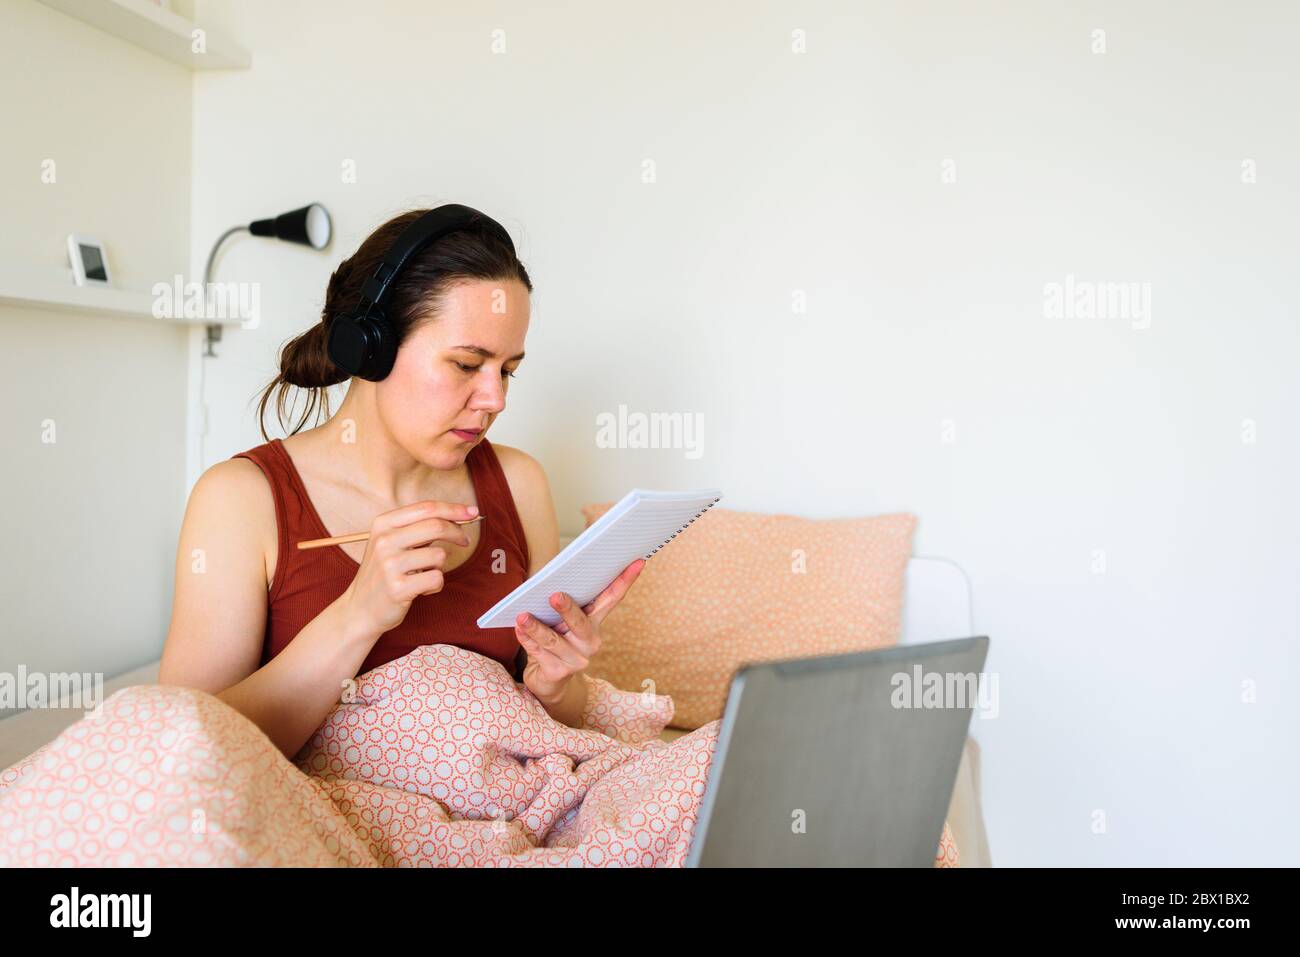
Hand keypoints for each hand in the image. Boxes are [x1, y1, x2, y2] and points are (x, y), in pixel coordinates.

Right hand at [341, 500, 476, 640]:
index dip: (453, 509)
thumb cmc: (384, 573)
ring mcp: (389, 565)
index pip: (426, 508)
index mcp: (383, 524)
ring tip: (421, 574)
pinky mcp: (398, 588)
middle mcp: (384, 541)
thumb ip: (419, 527)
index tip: (472, 512)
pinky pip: (437, 579)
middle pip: (436, 526)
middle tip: (465, 541)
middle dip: (457, 532)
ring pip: (439, 555)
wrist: (360, 609)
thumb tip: (460, 514)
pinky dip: (435, 585)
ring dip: (438, 566)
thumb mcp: (392, 543)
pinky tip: (420, 589)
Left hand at [516, 559, 645, 702]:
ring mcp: (576, 660)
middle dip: (567, 609)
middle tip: (555, 596)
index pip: (612, 599)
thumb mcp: (563, 622)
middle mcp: (590, 642)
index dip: (625, 580)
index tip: (638, 561)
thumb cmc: (555, 641)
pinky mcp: (559, 673)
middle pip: (580, 623)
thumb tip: (552, 582)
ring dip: (537, 628)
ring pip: (554, 640)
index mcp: (594, 623)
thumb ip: (564, 604)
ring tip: (522, 616)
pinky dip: (527, 640)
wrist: (548, 681)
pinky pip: (539, 653)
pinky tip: (518, 629)